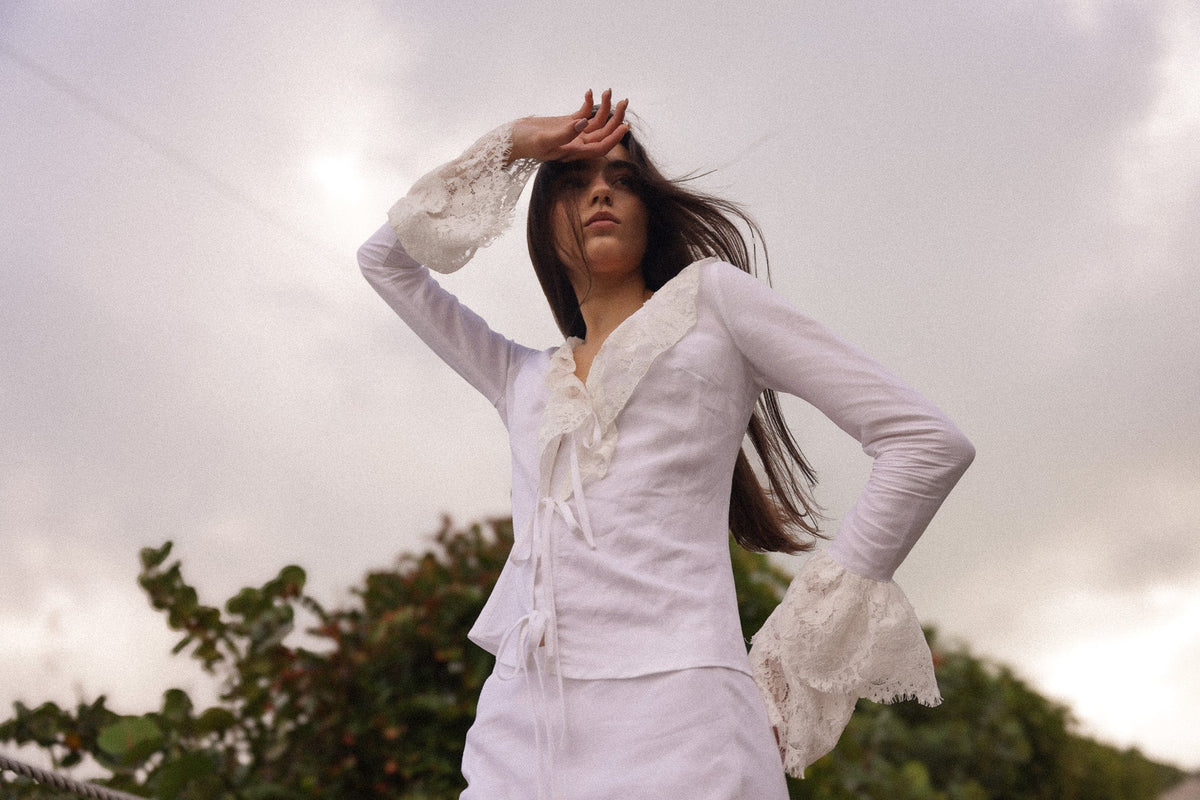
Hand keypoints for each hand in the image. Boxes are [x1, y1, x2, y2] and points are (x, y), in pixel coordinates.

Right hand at [510, 89, 629, 162]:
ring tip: (608, 91)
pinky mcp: (566, 123)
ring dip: (605, 108)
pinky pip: (583, 113)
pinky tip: (589, 92)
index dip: (614, 138)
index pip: (600, 148)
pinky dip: (588, 103)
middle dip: (615, 118)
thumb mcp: (544, 139)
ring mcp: (572, 133)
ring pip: (596, 122)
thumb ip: (565, 133)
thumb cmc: (524, 143)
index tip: (624, 125)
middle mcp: (576, 144)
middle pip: (603, 133)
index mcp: (574, 152)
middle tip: (623, 101)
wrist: (510, 138)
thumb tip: (584, 123)